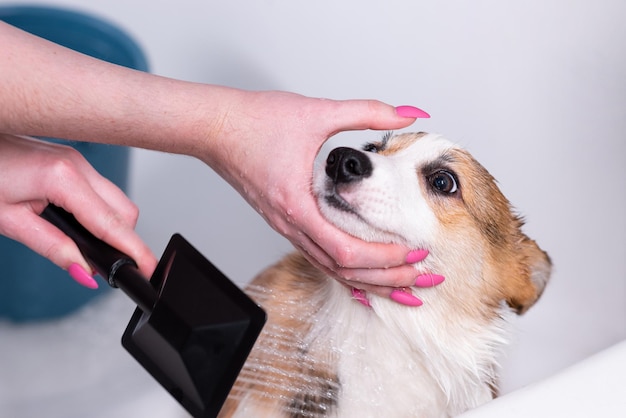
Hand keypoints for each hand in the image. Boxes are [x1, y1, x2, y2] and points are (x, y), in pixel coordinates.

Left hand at [0, 135, 156, 285]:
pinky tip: (82, 224)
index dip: (134, 250)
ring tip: (89, 246)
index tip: (149, 269)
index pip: (111, 223)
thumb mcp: (9, 221)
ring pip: (117, 200)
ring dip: (111, 226)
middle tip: (111, 265)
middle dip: (124, 239)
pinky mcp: (73, 160)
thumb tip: (84, 272)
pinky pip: (102, 190)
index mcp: (62, 178)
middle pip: (125, 211)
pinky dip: (100, 212)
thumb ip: (53, 249)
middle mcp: (77, 164)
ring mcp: (77, 159)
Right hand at [198, 91, 438, 300]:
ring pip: (331, 269)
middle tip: (422, 281)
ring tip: (402, 286)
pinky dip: (345, 271)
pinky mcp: (286, 221)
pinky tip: (363, 277)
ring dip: (368, 280)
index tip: (416, 254)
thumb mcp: (317, 113)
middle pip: (343, 270)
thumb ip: (367, 113)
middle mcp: (291, 224)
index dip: (385, 259)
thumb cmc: (254, 122)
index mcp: (298, 206)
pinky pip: (319, 256)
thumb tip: (409, 112)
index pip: (347, 251)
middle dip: (387, 279)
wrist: (215, 127)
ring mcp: (286, 227)